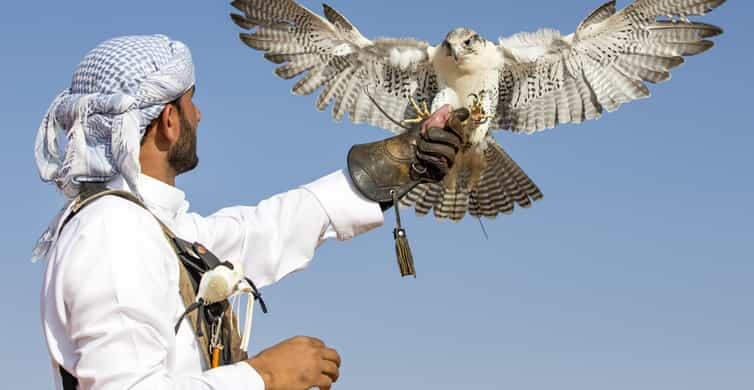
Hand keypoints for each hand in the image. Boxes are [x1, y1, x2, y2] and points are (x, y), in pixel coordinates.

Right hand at [246, 336, 340, 389]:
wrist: (263, 372)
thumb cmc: (266, 362)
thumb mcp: (282, 348)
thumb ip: (294, 350)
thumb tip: (296, 358)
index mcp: (303, 341)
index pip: (321, 344)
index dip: (323, 353)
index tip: (323, 359)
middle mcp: (312, 350)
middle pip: (332, 355)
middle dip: (335, 362)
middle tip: (335, 367)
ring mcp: (314, 364)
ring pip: (333, 368)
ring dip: (334, 375)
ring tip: (332, 379)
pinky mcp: (314, 377)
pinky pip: (327, 382)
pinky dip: (327, 386)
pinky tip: (323, 388)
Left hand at [347, 105, 467, 203]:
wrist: (396, 157)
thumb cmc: (410, 140)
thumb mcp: (423, 125)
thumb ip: (438, 117)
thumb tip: (450, 107)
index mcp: (449, 136)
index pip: (460, 129)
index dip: (456, 124)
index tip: (450, 118)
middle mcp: (451, 149)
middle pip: (456, 140)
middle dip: (438, 134)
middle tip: (424, 134)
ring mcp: (447, 162)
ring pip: (450, 152)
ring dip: (431, 147)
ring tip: (420, 146)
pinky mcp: (441, 173)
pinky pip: (442, 164)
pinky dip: (430, 158)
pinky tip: (421, 157)